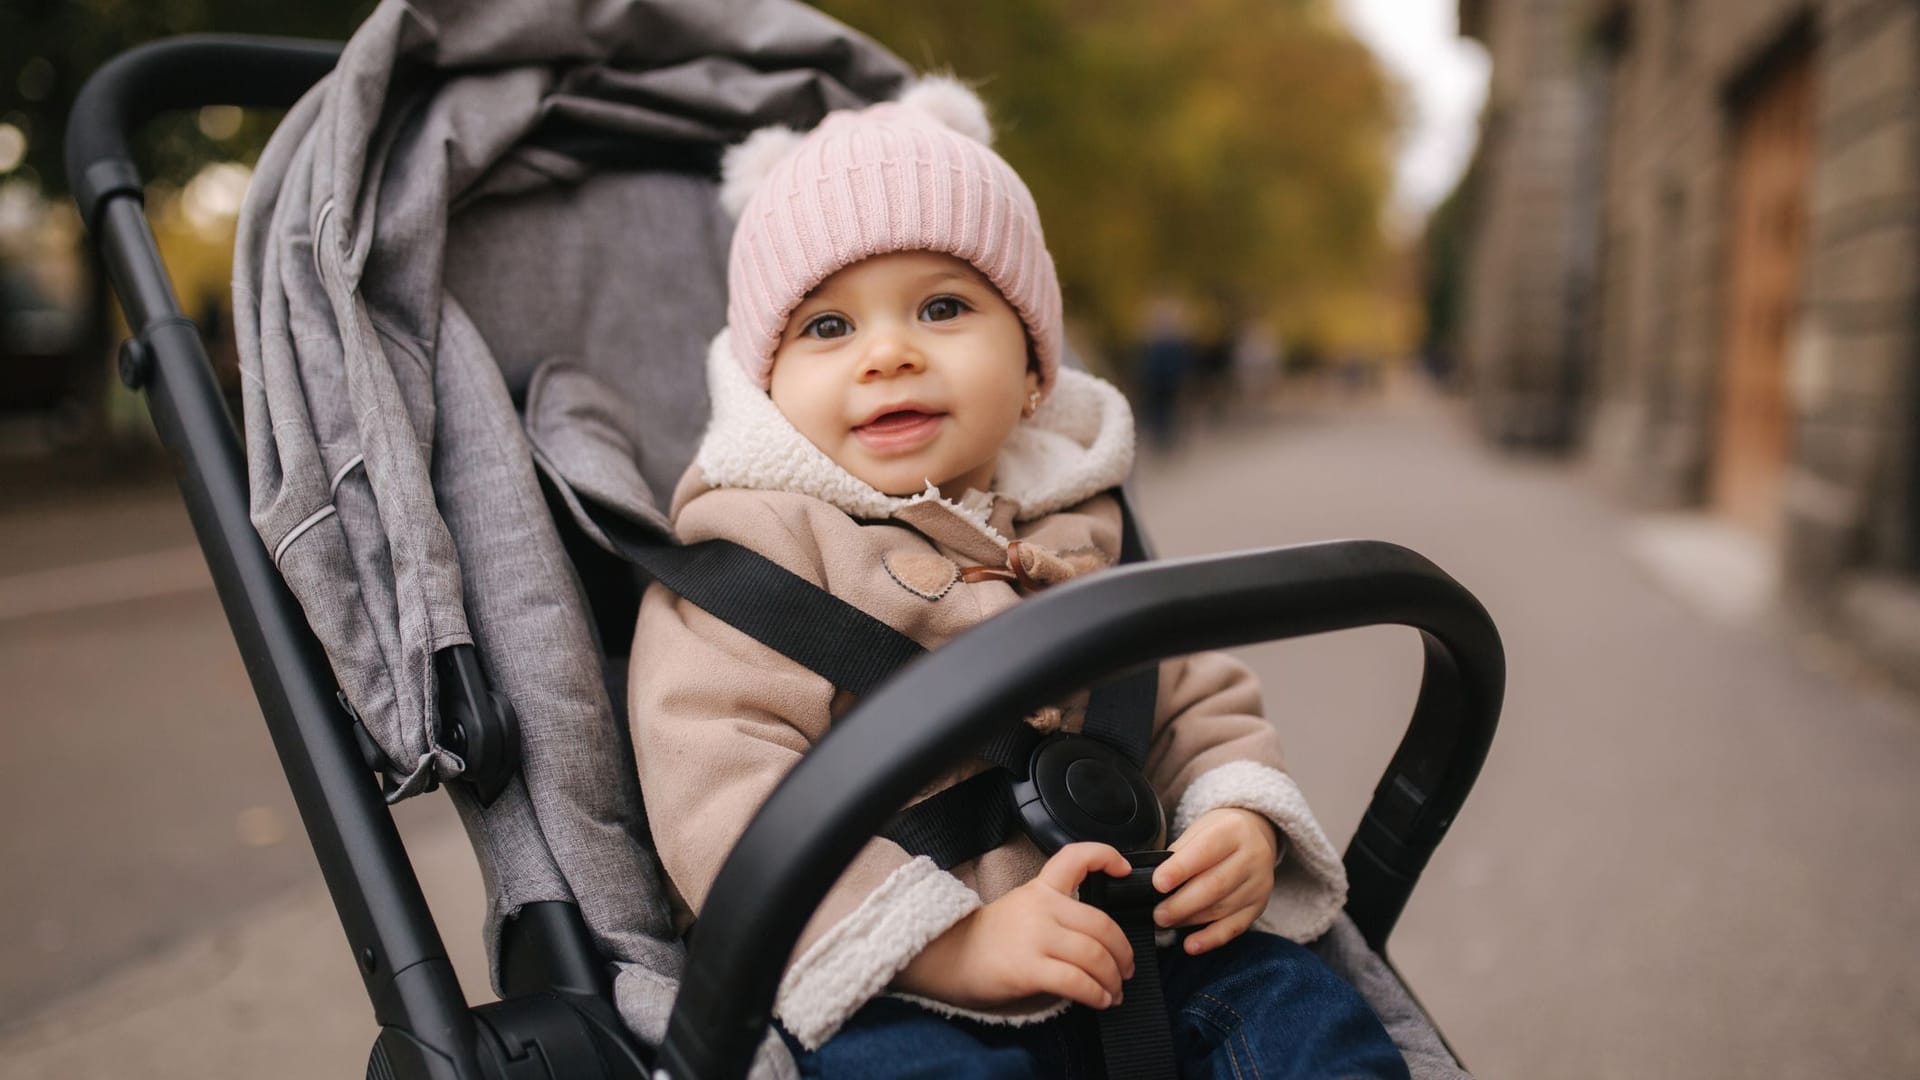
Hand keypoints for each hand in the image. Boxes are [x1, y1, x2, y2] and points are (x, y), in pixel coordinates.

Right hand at [893, 843, 1135, 1010]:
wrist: (947, 958)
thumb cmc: (988, 939)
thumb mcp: (1022, 908)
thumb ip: (1057, 912)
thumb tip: (1100, 938)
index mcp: (1040, 888)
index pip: (1076, 857)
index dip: (1106, 855)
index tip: (1125, 868)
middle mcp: (1041, 907)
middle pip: (1101, 924)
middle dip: (1123, 951)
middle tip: (1127, 969)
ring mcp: (1035, 937)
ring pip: (1094, 955)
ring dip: (1113, 978)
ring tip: (1114, 992)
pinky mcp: (1028, 968)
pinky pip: (1076, 981)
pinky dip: (1096, 994)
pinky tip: (1100, 1000)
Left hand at [1150, 807, 1280, 954]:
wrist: (1255, 836)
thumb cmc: (1219, 835)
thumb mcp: (1199, 830)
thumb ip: (1179, 853)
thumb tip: (1154, 883)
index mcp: (1233, 830)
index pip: (1206, 851)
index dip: (1180, 869)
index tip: (1158, 884)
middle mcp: (1252, 856)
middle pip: (1215, 885)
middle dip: (1182, 903)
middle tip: (1157, 915)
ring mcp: (1259, 884)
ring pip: (1222, 908)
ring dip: (1189, 920)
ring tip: (1165, 923)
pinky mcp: (1258, 906)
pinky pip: (1234, 927)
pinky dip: (1210, 938)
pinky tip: (1191, 945)